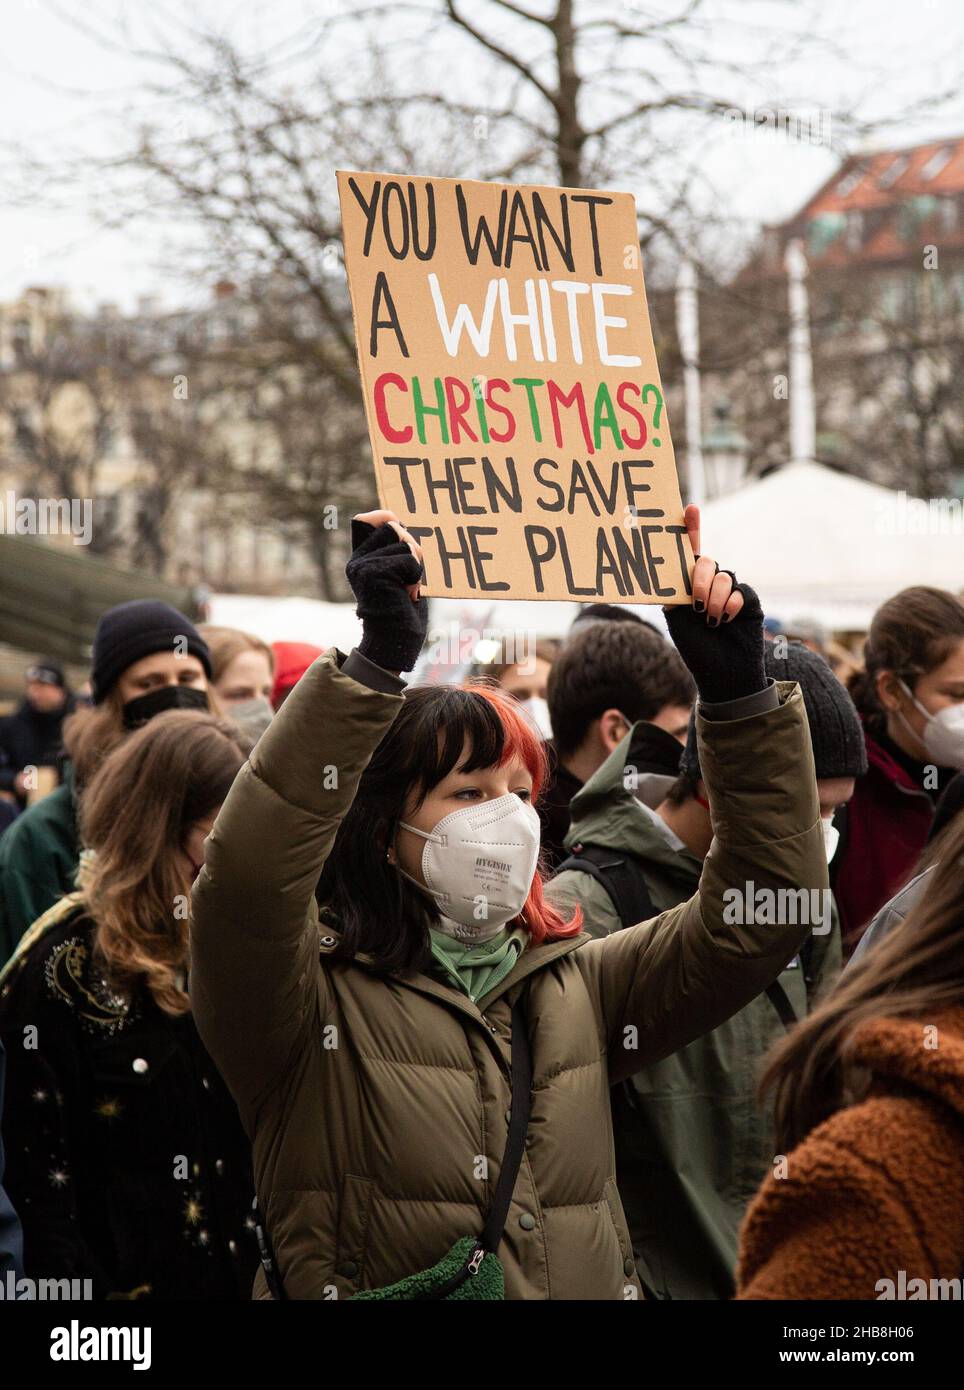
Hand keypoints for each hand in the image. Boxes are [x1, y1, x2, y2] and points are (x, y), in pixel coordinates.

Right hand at [347, 510, 427, 674]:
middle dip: (411, 547)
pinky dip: (416, 577)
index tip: (399, 530)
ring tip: (407, 587)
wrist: (395, 642)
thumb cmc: (404, 611)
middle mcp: (357, 560)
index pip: (369, 520)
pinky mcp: (372, 573)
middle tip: (410, 575)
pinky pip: (409, 559)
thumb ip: (400, 550)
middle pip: (392, 526)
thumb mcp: (403, 574)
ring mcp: (362, 565)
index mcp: (362, 558)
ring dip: (415, 565)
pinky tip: (407, 594)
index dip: (386, 518)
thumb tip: (401, 523)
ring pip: (403, 542)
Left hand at [664, 505, 766, 703]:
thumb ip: (674, 591)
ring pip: (723, 576)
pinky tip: (726, 621)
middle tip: (696, 604)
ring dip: (713, 600)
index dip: (690, 530)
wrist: (722, 673)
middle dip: (699, 579)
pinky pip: (739, 590)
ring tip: (711, 621)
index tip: (689, 508)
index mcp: (689, 586)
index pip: (691, 552)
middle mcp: (709, 585)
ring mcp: (730, 591)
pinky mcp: (748, 600)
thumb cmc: (695, 649)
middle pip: (706, 562)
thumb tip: (664, 570)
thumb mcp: (676, 617)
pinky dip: (729, 606)